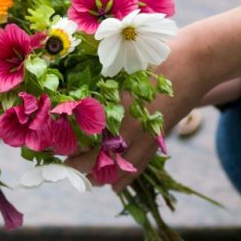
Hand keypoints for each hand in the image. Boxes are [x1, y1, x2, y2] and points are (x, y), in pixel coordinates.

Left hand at [66, 28, 212, 190]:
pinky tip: (112, 185)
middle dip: (74, 164)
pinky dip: (123, 178)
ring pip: (114, 167)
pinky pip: (138, 166)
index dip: (59, 143)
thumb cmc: (151, 55)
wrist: (195, 61)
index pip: (76, 134)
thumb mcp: (117, 64)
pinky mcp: (157, 139)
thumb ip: (95, 78)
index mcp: (109, 105)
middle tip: (59, 165)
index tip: (46, 147)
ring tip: (82, 176)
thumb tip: (68, 86)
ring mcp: (143, 136)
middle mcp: (124, 125)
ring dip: (96, 174)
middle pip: (92, 157)